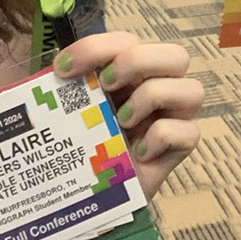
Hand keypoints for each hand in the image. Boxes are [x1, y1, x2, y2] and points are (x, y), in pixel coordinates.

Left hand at [54, 32, 202, 198]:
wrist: (88, 198)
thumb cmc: (80, 147)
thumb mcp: (67, 113)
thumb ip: (62, 91)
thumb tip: (47, 75)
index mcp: (131, 73)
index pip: (127, 41)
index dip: (96, 47)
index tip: (63, 69)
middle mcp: (158, 88)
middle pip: (177, 55)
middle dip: (138, 62)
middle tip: (106, 84)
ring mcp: (174, 118)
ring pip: (193, 91)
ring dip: (154, 97)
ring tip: (121, 121)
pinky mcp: (180, 148)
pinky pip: (189, 133)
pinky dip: (161, 137)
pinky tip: (136, 153)